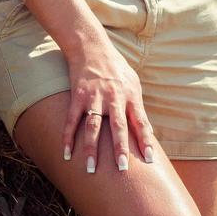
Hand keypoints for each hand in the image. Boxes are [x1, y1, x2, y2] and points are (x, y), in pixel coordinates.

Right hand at [64, 36, 157, 173]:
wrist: (92, 47)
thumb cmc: (116, 67)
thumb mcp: (133, 82)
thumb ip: (138, 106)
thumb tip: (148, 131)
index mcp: (130, 96)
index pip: (141, 122)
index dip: (145, 140)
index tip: (149, 159)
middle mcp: (114, 98)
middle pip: (118, 126)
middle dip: (120, 148)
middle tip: (122, 168)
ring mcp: (94, 97)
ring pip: (93, 127)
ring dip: (91, 149)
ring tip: (90, 168)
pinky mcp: (78, 96)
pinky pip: (72, 120)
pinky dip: (68, 137)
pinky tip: (67, 154)